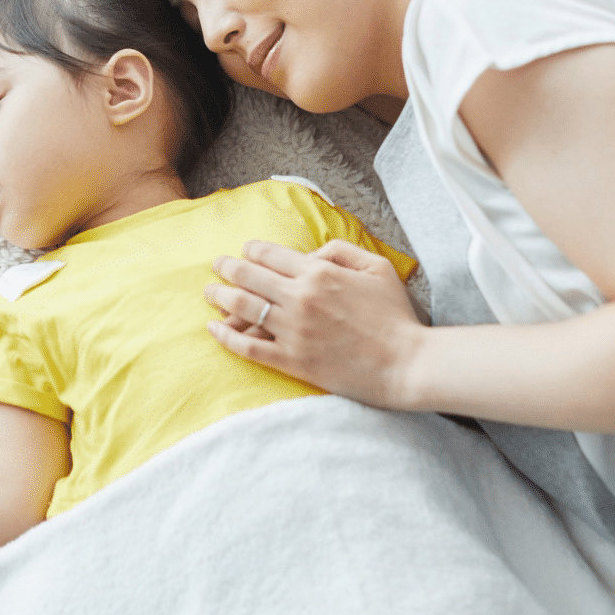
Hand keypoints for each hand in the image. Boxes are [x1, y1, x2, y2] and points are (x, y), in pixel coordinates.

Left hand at [205, 240, 427, 407]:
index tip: (244, 252)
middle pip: (248, 276)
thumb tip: (310, 253)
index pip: (269, 254)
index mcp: (319, 273)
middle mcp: (299, 298)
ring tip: (209, 293)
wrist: (405, 363)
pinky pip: (247, 347)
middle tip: (216, 266)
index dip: (251, 250)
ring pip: (242, 308)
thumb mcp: (377, 267)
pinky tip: (214, 329)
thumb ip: (341, 250)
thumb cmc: (395, 315)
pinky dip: (226, 337)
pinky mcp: (292, 360)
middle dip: (226, 267)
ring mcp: (293, 331)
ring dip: (220, 297)